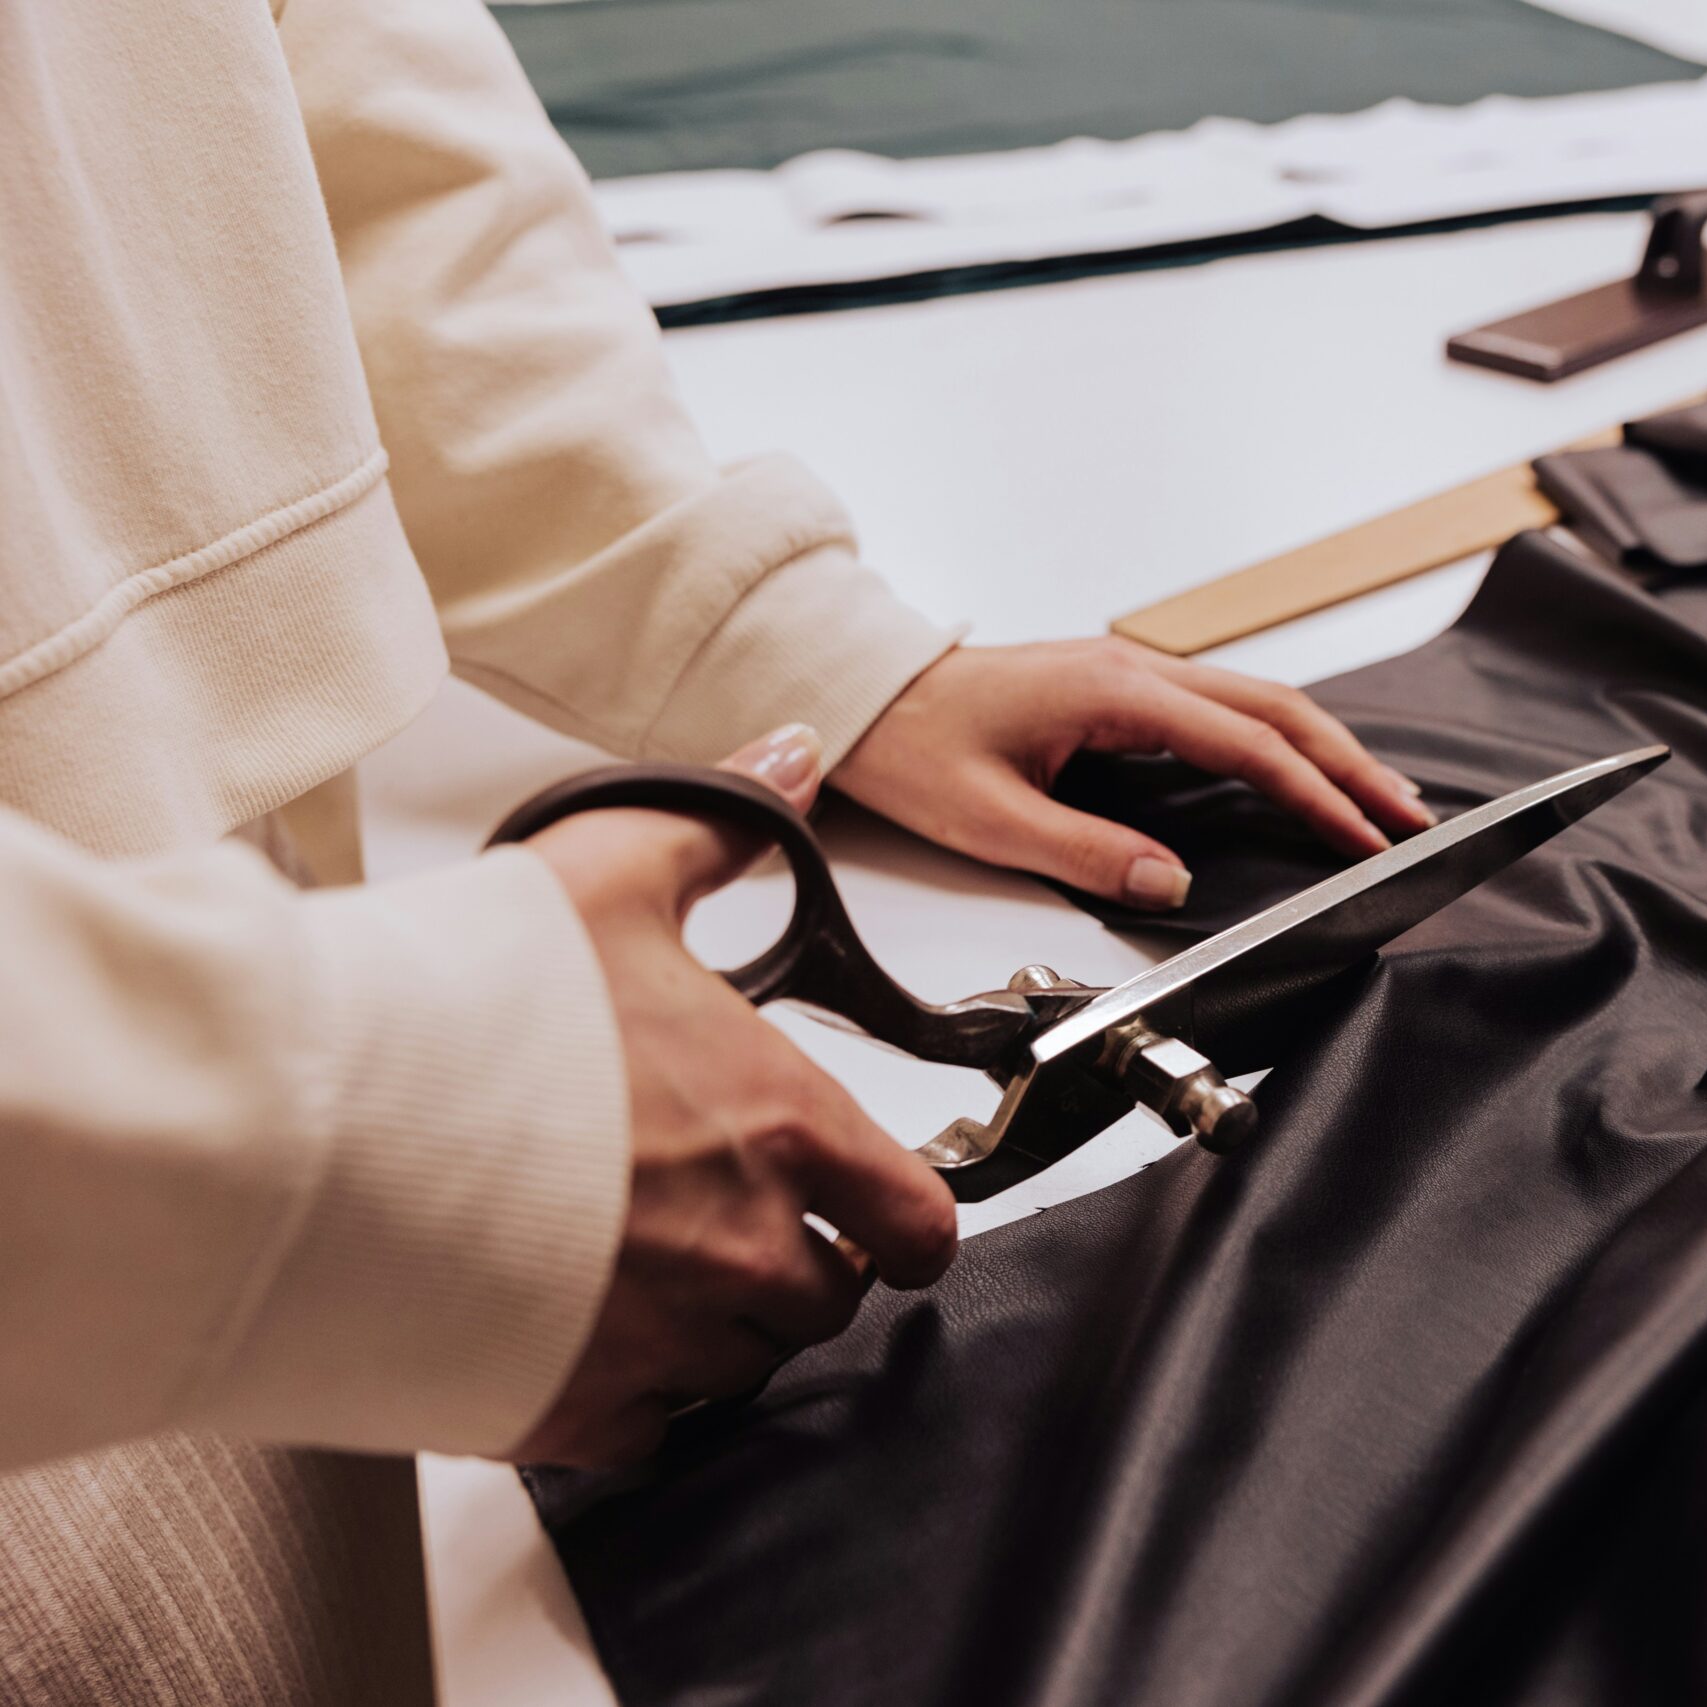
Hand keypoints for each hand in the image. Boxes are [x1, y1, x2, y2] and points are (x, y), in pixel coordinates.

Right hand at [511, 724, 958, 1466]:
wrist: (297, 1124)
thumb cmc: (454, 1005)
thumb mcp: (604, 873)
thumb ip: (719, 825)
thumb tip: (792, 758)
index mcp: (778, 1126)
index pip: (918, 1223)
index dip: (901, 1218)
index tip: (868, 1210)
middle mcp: (742, 1248)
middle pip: (823, 1299)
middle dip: (787, 1265)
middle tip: (707, 1215)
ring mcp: (661, 1342)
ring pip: (736, 1368)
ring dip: (706, 1328)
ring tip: (622, 1260)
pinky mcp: (569, 1412)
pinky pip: (643, 1432)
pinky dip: (623, 1395)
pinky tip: (567, 1323)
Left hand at [832, 640, 1434, 909]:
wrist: (862, 695)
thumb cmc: (912, 746)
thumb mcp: (988, 818)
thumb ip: (1085, 852)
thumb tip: (1169, 881)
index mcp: (1116, 693)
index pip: (1249, 746)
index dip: (1318, 795)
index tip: (1367, 839)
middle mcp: (1137, 670)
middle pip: (1278, 711)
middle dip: (1353, 766)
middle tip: (1412, 819)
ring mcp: (1133, 673)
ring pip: (1259, 703)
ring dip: (1326, 749)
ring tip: (1382, 798)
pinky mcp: (1123, 690)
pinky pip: (1226, 709)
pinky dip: (1282, 741)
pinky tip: (1305, 770)